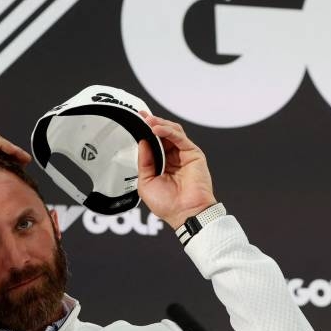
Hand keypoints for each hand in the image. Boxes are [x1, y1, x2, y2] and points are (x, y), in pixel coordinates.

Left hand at [136, 113, 216, 229]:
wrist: (184, 213)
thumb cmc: (167, 204)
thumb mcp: (146, 182)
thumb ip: (144, 162)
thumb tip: (143, 142)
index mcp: (163, 164)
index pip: (155, 142)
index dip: (146, 131)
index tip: (137, 120)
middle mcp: (174, 157)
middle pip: (164, 134)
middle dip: (152, 123)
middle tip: (141, 116)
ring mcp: (184, 155)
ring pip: (172, 132)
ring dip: (159, 124)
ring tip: (148, 121)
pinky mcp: (194, 154)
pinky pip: (180, 138)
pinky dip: (168, 131)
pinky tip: (157, 129)